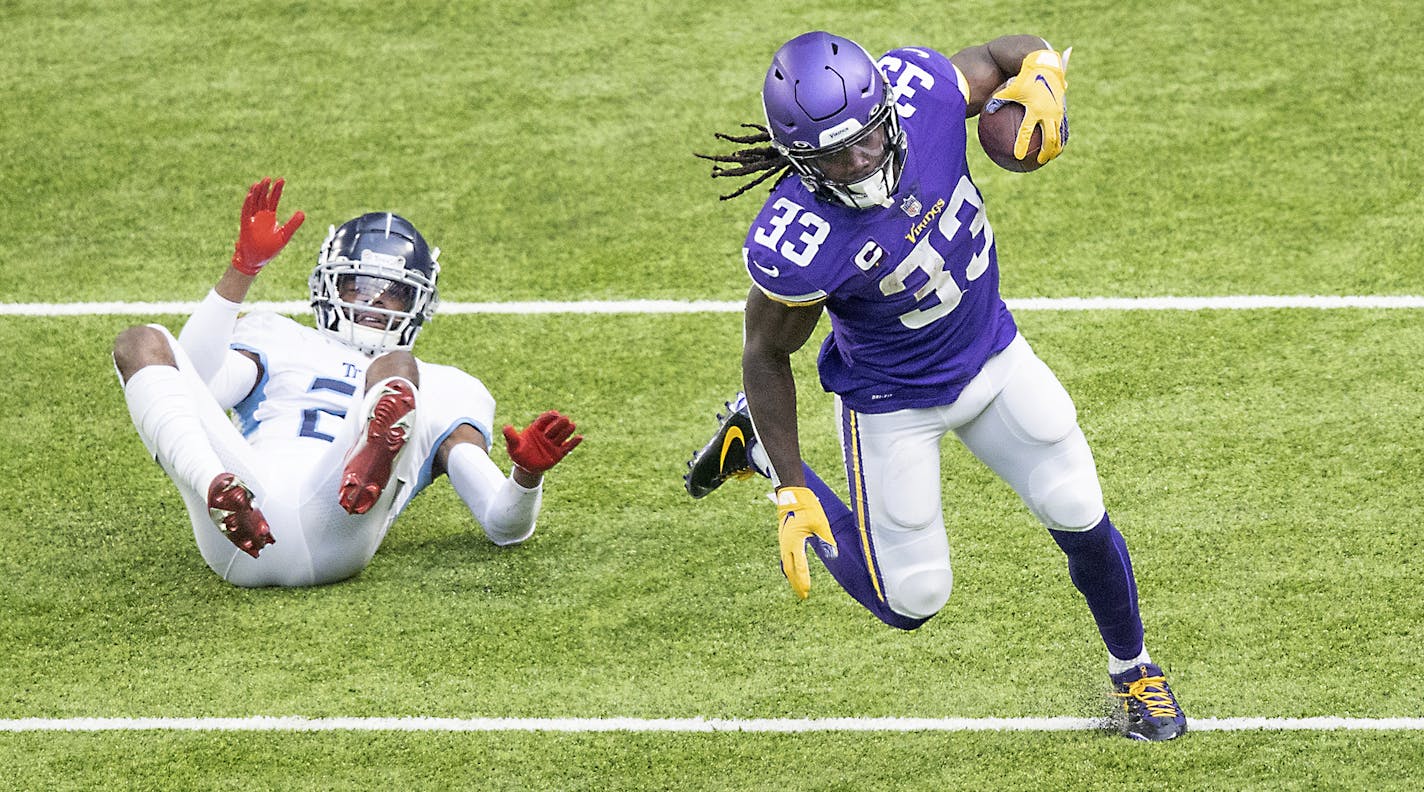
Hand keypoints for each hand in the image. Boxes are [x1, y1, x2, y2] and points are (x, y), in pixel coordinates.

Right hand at [231, 177, 304, 274]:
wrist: (257, 261)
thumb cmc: (270, 249)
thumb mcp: (285, 235)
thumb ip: (293, 224)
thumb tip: (303, 212)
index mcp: (270, 217)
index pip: (273, 200)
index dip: (277, 190)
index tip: (281, 180)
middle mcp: (260, 215)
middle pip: (263, 198)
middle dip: (266, 188)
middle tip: (269, 178)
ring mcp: (252, 219)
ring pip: (254, 202)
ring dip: (256, 193)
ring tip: (260, 183)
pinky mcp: (246, 225)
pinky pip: (246, 212)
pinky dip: (248, 204)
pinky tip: (250, 195)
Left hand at [502, 410, 582, 473]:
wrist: (525, 467)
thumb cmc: (518, 453)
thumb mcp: (513, 445)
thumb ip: (511, 436)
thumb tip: (506, 427)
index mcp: (536, 430)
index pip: (544, 421)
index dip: (549, 417)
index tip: (554, 413)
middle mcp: (546, 435)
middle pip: (554, 427)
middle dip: (559, 423)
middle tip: (564, 419)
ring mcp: (553, 444)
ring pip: (562, 436)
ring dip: (567, 430)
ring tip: (572, 425)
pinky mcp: (558, 453)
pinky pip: (567, 447)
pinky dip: (573, 442)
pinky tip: (580, 437)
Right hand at [775, 486, 835, 599]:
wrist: (791, 495)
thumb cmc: (807, 508)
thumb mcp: (821, 523)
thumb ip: (827, 540)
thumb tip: (833, 555)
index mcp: (795, 541)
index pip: (799, 566)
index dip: (803, 579)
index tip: (807, 591)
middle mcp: (786, 544)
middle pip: (789, 569)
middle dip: (796, 583)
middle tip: (803, 596)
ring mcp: (783, 542)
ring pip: (785, 565)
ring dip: (792, 577)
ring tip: (798, 588)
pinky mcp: (783, 539)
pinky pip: (784, 558)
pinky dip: (788, 568)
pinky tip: (791, 573)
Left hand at [987, 47, 1071, 164]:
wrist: (1045, 65)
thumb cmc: (1024, 77)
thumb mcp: (1010, 88)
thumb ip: (998, 100)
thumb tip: (987, 111)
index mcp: (1034, 109)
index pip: (1027, 131)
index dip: (1022, 144)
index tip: (1018, 155)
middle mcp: (1048, 111)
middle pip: (1050, 137)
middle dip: (1046, 151)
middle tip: (1040, 161)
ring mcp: (1058, 111)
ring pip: (1059, 133)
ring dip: (1057, 146)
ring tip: (1051, 156)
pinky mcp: (1062, 108)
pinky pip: (1063, 125)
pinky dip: (1061, 136)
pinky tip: (1057, 144)